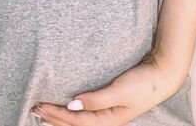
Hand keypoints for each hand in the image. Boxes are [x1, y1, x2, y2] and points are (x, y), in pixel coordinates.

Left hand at [30, 55, 185, 125]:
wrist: (162, 75)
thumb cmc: (143, 83)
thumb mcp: (120, 91)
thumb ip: (97, 99)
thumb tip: (73, 105)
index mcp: (109, 119)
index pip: (76, 120)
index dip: (56, 114)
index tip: (40, 105)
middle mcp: (106, 119)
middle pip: (74, 123)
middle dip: (53, 118)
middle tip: (34, 108)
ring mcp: (108, 113)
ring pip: (79, 120)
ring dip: (60, 116)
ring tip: (43, 111)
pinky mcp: (109, 104)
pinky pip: (85, 112)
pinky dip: (72, 111)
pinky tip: (65, 106)